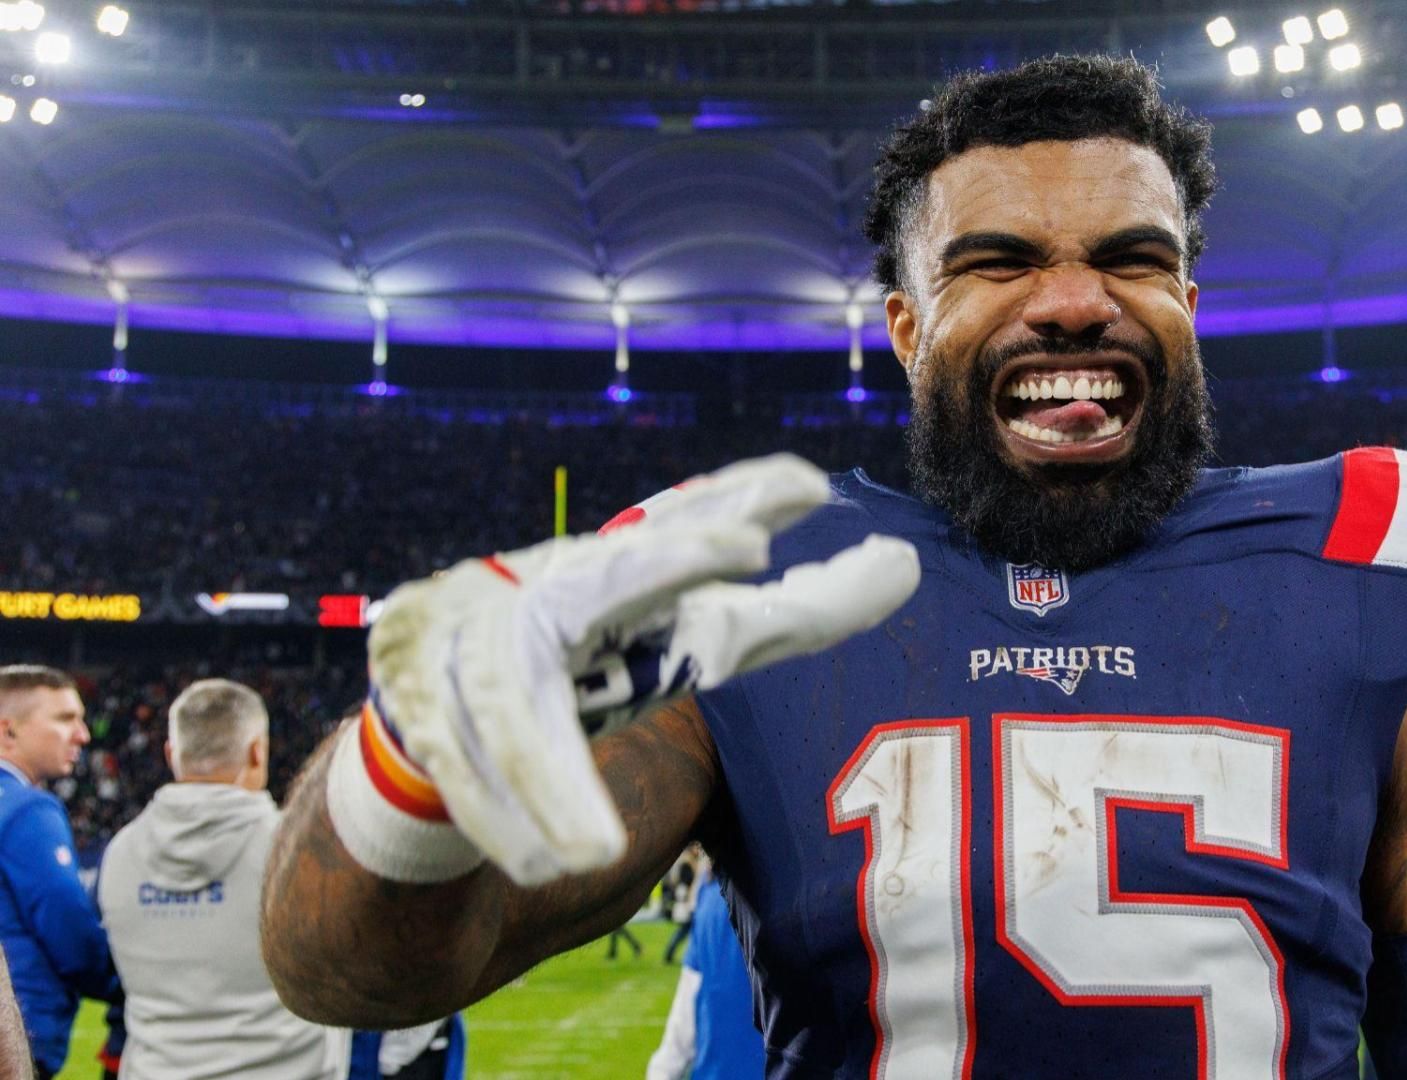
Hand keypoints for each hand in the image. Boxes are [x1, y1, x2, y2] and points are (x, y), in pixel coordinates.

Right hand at [367, 455, 919, 884]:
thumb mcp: (696, 643)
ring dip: (555, 777)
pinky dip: (513, 819)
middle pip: (608, 575)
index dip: (738, 499)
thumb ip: (793, 613)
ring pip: (523, 708)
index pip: (680, 522)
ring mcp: (469, 640)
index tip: (809, 487)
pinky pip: (467, 768)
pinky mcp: (413, 704)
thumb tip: (907, 567)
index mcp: (618, 569)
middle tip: (746, 553)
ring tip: (590, 852)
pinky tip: (551, 866)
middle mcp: (545, 588)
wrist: (432, 749)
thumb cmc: (597, 676)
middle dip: (667, 563)